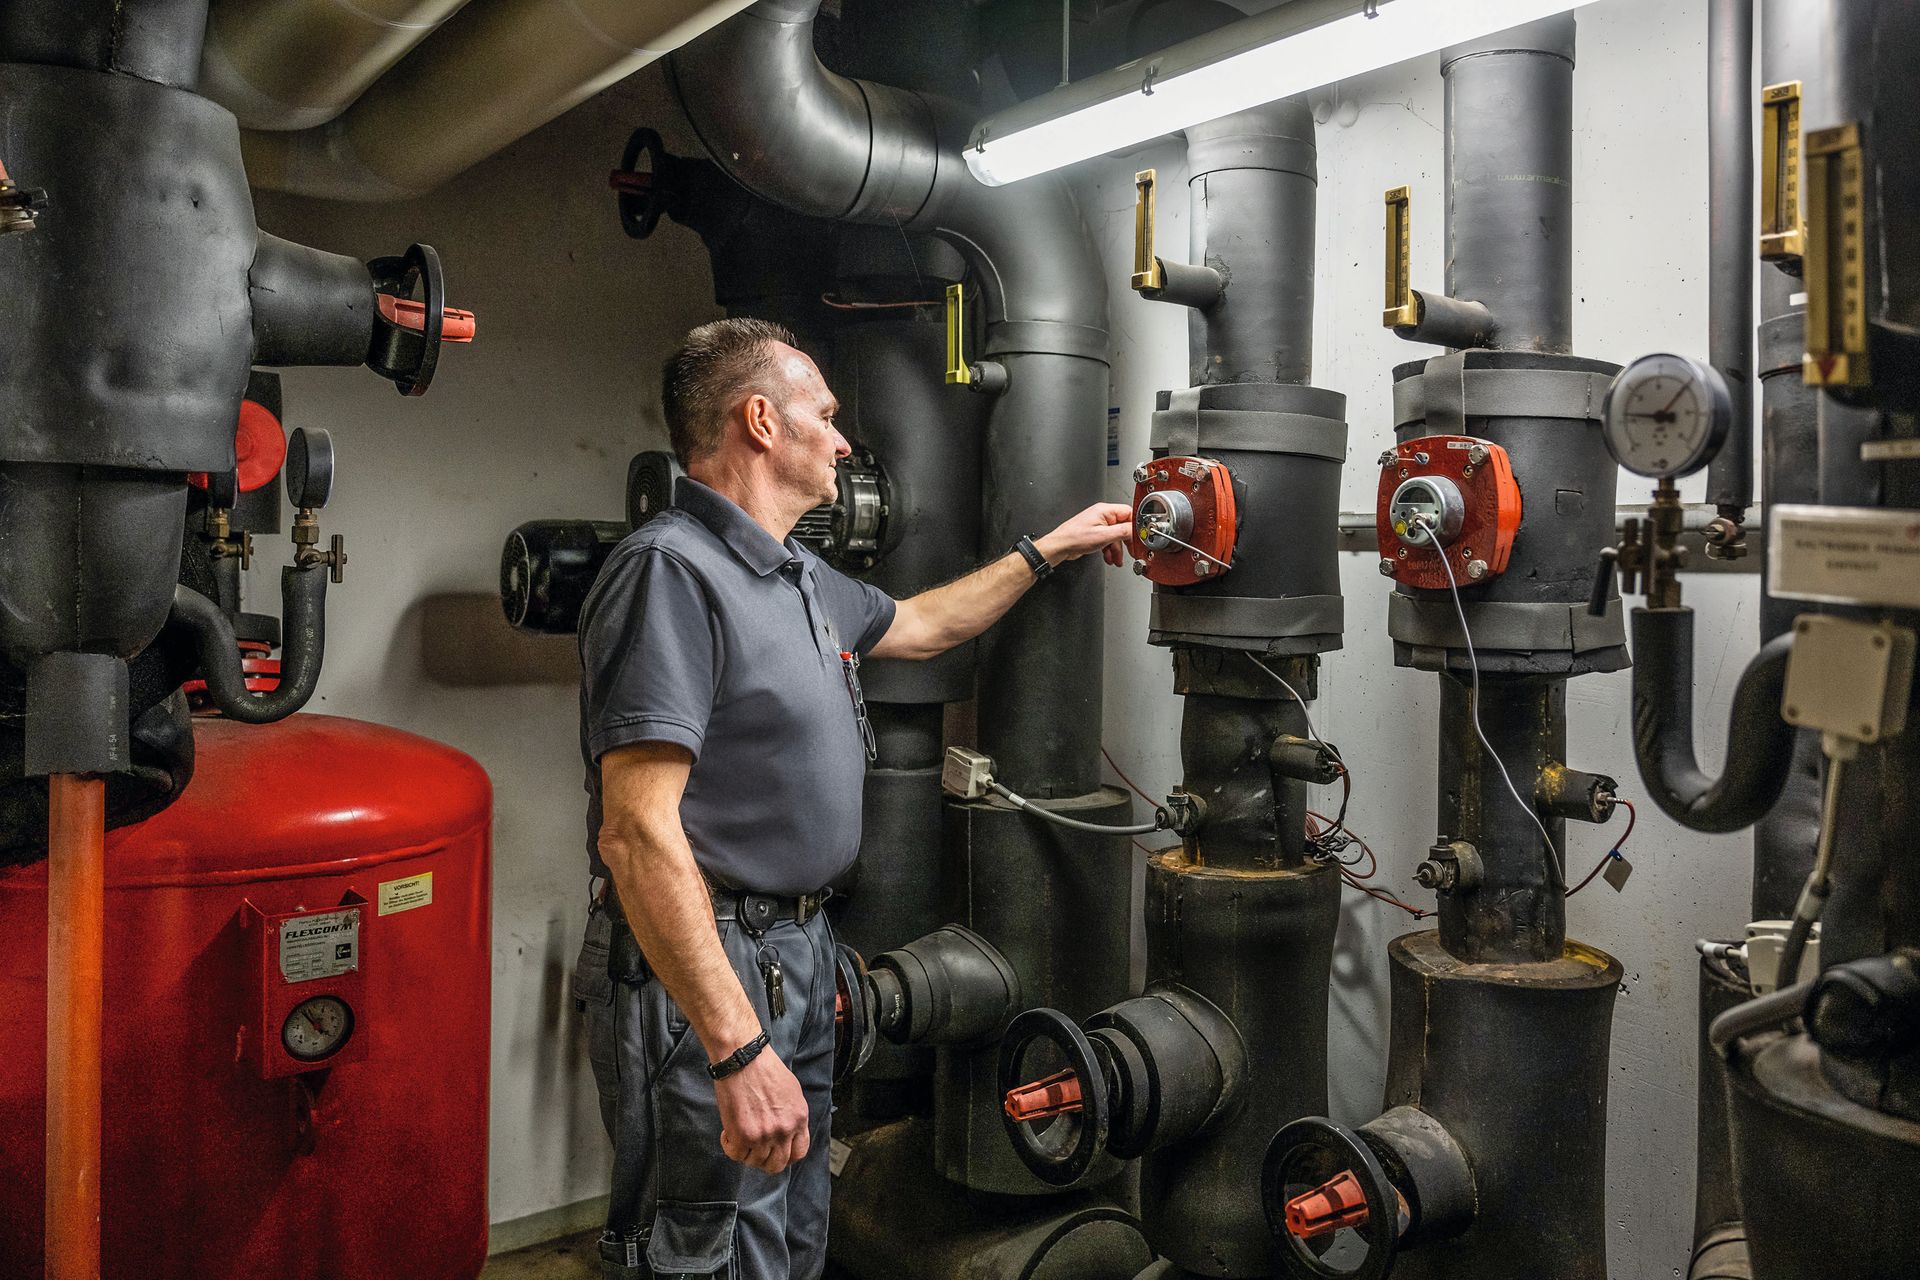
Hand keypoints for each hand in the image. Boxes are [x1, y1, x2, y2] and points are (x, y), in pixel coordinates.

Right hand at [713, 1048, 810, 1173]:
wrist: (743, 1059)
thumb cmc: (764, 1069)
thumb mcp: (792, 1092)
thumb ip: (792, 1116)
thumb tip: (787, 1133)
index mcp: (799, 1119)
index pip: (798, 1153)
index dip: (785, 1156)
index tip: (775, 1152)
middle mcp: (784, 1131)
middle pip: (777, 1165)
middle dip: (764, 1160)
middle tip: (754, 1149)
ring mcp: (764, 1136)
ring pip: (755, 1162)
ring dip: (745, 1152)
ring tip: (739, 1136)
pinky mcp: (742, 1136)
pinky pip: (735, 1155)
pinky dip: (729, 1146)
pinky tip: (728, 1133)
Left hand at [1036, 502, 1135, 568]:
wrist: (1060, 547)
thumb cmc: (1074, 538)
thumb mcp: (1104, 536)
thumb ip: (1123, 532)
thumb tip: (1136, 530)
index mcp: (1105, 510)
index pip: (1129, 513)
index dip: (1136, 526)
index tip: (1139, 536)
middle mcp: (1102, 516)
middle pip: (1123, 526)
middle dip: (1127, 541)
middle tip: (1132, 551)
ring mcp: (1098, 525)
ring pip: (1116, 536)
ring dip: (1118, 549)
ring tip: (1117, 559)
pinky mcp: (1095, 534)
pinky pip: (1108, 541)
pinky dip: (1110, 550)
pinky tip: (1109, 557)